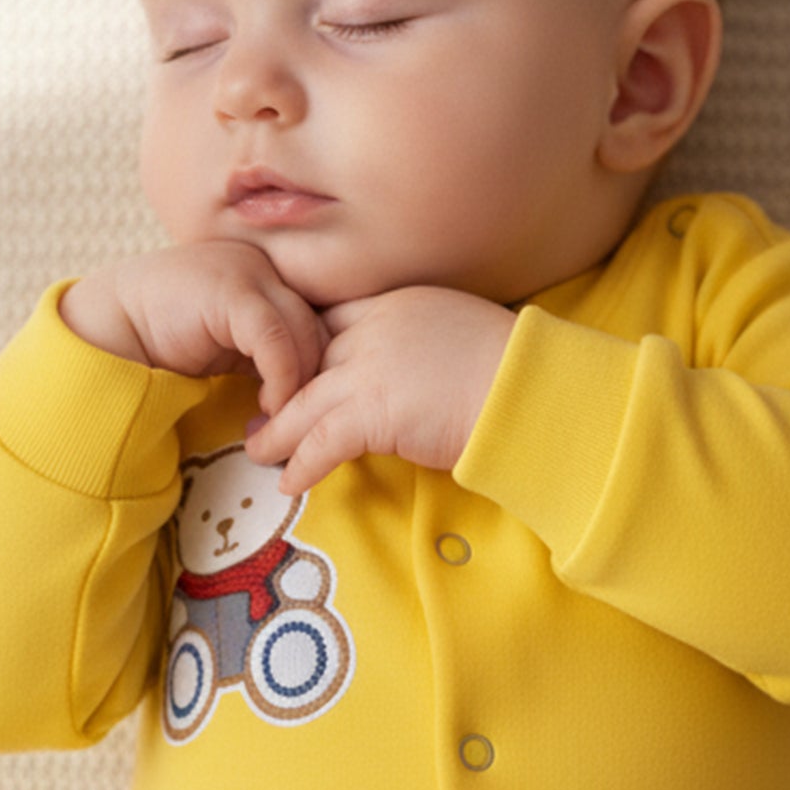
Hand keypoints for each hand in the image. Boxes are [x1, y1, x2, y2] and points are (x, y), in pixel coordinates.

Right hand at [59, 239, 327, 413]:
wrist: (110, 327)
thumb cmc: (168, 343)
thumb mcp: (231, 346)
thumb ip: (268, 355)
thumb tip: (311, 393)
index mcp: (268, 275)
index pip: (321, 321)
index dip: (323, 369)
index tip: (311, 411)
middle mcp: (265, 266)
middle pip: (321, 326)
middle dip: (318, 380)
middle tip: (303, 423)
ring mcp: (250, 272)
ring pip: (305, 333)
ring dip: (301, 385)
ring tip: (282, 421)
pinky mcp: (233, 291)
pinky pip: (276, 341)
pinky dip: (281, 380)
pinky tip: (267, 408)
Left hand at [244, 285, 518, 493]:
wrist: (531, 389)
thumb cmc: (515, 372)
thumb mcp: (463, 338)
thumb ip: (428, 347)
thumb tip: (420, 376)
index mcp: (397, 305)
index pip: (332, 321)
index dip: (305, 348)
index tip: (289, 369)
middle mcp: (376, 329)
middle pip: (306, 359)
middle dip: (279, 388)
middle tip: (259, 411)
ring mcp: (371, 369)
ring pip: (303, 403)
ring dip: (276, 433)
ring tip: (258, 452)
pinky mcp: (374, 412)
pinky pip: (321, 442)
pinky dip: (302, 465)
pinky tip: (290, 485)